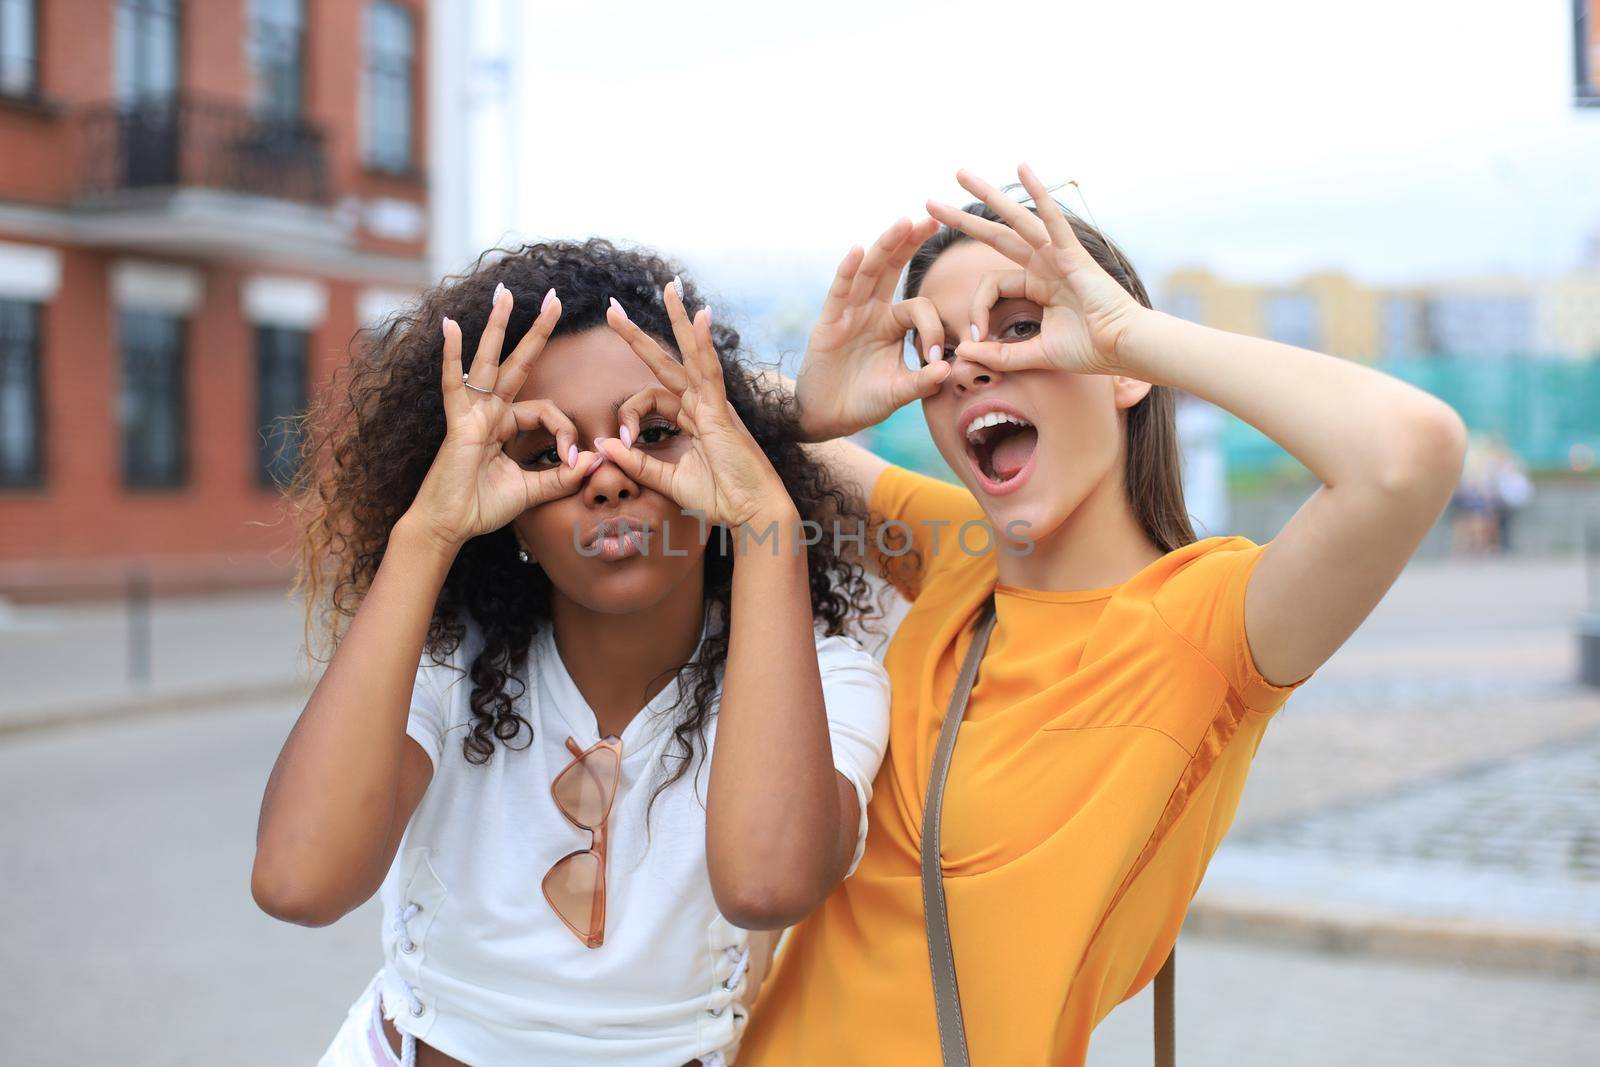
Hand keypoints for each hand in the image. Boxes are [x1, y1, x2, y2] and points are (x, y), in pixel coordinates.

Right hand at [406, 285, 598, 551]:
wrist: (450, 526)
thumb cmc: (482, 508)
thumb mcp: (532, 490)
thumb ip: (561, 476)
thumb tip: (594, 461)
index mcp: (505, 425)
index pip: (546, 411)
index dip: (565, 431)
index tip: (572, 458)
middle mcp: (489, 412)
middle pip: (518, 363)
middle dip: (537, 331)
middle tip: (555, 297)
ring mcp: (472, 413)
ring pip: (488, 361)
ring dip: (498, 326)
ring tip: (505, 294)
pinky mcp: (457, 423)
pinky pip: (454, 383)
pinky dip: (452, 355)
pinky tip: (451, 325)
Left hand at [601, 284, 794, 531]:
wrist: (752, 513)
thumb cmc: (720, 499)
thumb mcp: (667, 481)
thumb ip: (637, 462)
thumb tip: (603, 445)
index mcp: (692, 418)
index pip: (650, 397)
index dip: (629, 415)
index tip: (619, 441)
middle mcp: (702, 404)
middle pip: (668, 360)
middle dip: (640, 334)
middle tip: (614, 308)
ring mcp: (714, 404)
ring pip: (692, 353)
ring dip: (679, 319)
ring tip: (668, 288)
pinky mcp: (721, 412)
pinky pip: (711, 371)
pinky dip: (705, 343)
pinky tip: (700, 316)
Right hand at [793, 217, 953, 441]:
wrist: (826, 417)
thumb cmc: (862, 402)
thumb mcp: (897, 392)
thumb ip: (921, 381)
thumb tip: (949, 368)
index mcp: (892, 324)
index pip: (920, 309)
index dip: (933, 328)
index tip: (935, 358)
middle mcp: (872, 311)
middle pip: (893, 269)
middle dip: (911, 244)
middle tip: (933, 218)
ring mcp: (849, 314)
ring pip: (869, 273)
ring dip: (886, 247)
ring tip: (904, 222)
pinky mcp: (829, 323)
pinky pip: (839, 292)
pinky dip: (848, 271)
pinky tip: (857, 250)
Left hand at [929, 164, 1146, 375]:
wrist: (1123, 348)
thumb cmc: (1089, 350)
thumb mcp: (1034, 354)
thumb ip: (999, 353)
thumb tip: (962, 351)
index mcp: (1037, 285)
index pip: (992, 283)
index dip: (977, 308)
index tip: (974, 336)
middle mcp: (1044, 263)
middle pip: (995, 234)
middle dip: (962, 219)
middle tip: (931, 203)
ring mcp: (1058, 254)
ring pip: (1015, 218)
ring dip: (986, 196)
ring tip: (959, 174)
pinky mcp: (1072, 252)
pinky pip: (1051, 217)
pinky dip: (1038, 193)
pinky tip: (1022, 168)